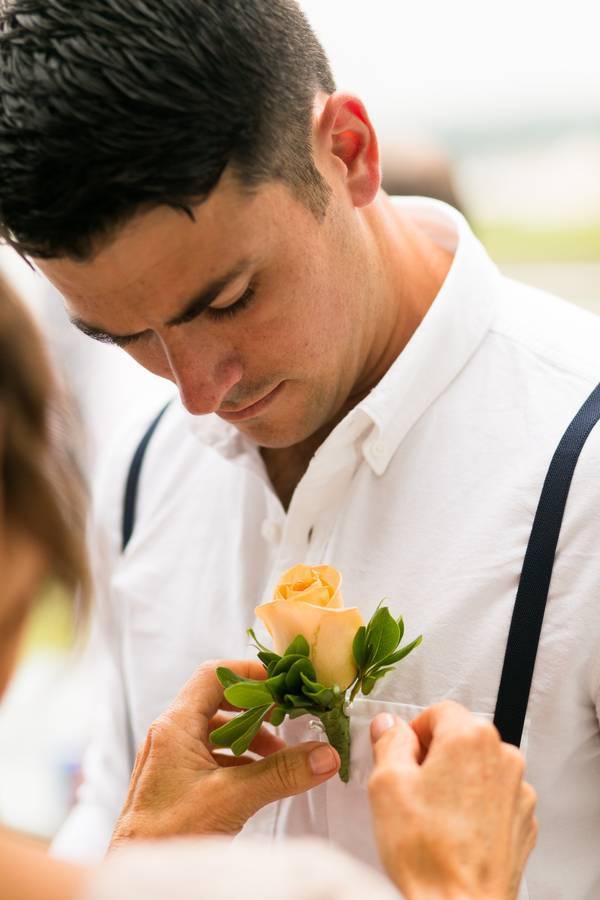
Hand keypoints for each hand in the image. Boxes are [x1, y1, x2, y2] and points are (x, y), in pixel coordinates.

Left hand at [110, 659, 339, 846]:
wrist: (141, 884)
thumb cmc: (169, 836)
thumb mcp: (232, 798)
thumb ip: (281, 773)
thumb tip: (324, 755)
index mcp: (174, 726)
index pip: (213, 676)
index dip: (249, 673)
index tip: (282, 683)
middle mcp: (169, 736)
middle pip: (218, 702)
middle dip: (256, 709)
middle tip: (287, 716)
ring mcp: (171, 760)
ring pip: (217, 732)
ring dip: (251, 737)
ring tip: (281, 753)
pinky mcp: (176, 784)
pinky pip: (212, 757)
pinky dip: (239, 760)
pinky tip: (261, 777)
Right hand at [368, 701, 536, 899]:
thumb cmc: (428, 854)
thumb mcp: (387, 784)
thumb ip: (389, 742)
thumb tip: (389, 726)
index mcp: (470, 738)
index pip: (438, 710)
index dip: (414, 731)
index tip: (403, 753)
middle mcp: (502, 757)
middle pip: (461, 737)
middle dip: (435, 755)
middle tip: (412, 787)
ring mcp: (518, 791)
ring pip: (478, 767)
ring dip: (456, 781)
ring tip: (432, 815)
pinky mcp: (523, 820)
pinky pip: (494, 797)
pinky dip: (475, 806)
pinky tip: (453, 830)